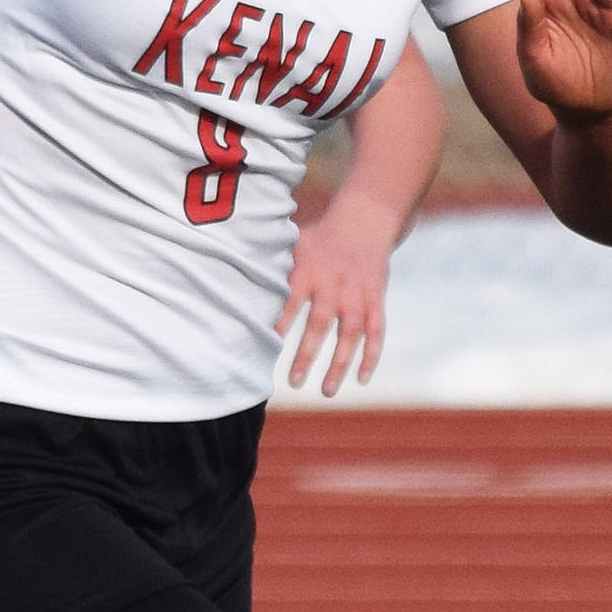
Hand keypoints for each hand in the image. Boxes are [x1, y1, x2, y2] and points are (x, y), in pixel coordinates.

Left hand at [277, 191, 400, 395]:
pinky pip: (377, 331)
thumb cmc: (319, 238)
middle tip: (293, 382)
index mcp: (308, 271)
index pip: (290, 301)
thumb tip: (234, 288)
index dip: (278, 323)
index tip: (264, 346)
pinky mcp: (376, 299)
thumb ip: (271, 267)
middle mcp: (334, 285)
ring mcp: (357, 294)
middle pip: (320, 323)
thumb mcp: (292, 244)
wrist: (364, 220)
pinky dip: (371, 355)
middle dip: (306, 354)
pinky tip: (361, 379)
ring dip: (339, 364)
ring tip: (325, 391)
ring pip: (350, 334)